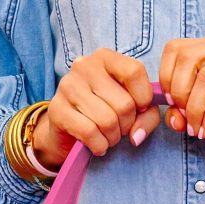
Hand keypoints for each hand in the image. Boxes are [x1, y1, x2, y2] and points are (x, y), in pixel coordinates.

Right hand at [32, 48, 161, 165]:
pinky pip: (90, 133)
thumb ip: (147, 116)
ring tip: (107, 137)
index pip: (135, 72)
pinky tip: (96, 145)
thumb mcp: (132, 110)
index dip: (144, 98)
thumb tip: (137, 135)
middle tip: (118, 129)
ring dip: (112, 138)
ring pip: (108, 121)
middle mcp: (84, 66)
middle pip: (124, 103)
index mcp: (105, 58)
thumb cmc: (104, 115)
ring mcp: (68, 86)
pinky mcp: (57, 109)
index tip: (139, 110)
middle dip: (127, 126)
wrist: (66, 133)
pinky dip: (99, 145)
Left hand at [158, 36, 204, 157]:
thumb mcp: (200, 114)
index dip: (166, 76)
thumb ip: (181, 112)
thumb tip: (172, 116)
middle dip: (178, 93)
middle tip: (184, 116)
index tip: (171, 102)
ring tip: (195, 127)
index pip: (175, 48)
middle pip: (187, 58)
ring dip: (195, 107)